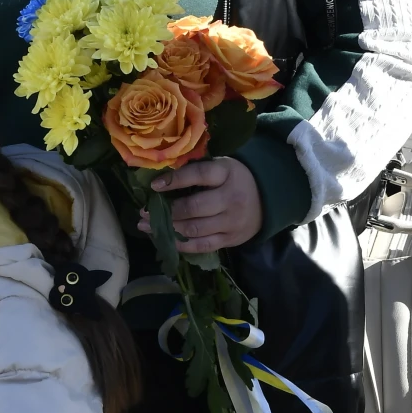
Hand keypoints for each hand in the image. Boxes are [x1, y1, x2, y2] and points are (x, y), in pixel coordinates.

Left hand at [137, 158, 262, 252]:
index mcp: (227, 173)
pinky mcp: (230, 239)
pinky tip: (165, 240)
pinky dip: (182, 245)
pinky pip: (203, 245)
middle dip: (166, 211)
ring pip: (195, 229)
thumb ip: (197, 170)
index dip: (175, 180)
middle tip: (144, 211)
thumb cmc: (234, 179)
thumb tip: (161, 177)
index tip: (154, 186)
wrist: (267, 200)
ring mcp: (232, 222)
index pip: (199, 174)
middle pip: (194, 207)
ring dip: (168, 229)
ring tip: (146, 226)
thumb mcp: (221, 166)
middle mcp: (231, 198)